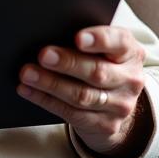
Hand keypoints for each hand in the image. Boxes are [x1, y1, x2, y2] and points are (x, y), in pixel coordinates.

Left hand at [16, 26, 150, 157]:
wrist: (114, 105)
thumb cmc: (101, 64)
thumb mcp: (103, 50)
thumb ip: (85, 42)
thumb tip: (49, 32)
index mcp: (131, 52)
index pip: (119, 42)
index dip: (99, 39)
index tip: (78, 37)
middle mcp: (130, 79)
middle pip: (97, 72)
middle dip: (68, 63)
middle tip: (43, 55)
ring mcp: (120, 106)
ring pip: (82, 95)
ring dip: (51, 84)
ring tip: (27, 73)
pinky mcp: (105, 125)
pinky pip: (72, 113)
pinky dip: (46, 100)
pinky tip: (28, 90)